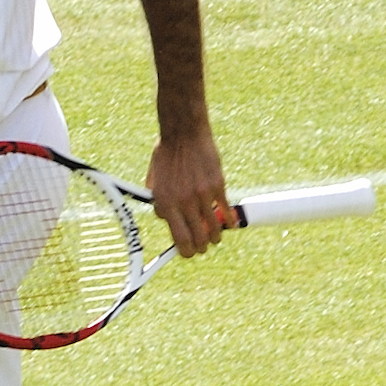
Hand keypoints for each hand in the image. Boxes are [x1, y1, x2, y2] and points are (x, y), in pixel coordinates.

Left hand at [146, 129, 235, 257]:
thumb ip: (160, 203)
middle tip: (202, 246)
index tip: (188, 252)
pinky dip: (230, 220)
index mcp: (166, 204)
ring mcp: (203, 195)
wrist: (183, 133)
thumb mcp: (154, 182)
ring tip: (214, 237)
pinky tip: (231, 223)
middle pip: (199, 239)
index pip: (180, 239)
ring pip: (214, 228)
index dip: (186, 251)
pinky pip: (226, 210)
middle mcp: (184, 203)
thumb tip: (165, 220)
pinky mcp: (218, 185)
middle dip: (201, 247)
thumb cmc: (166, 155)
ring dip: (215, 236)